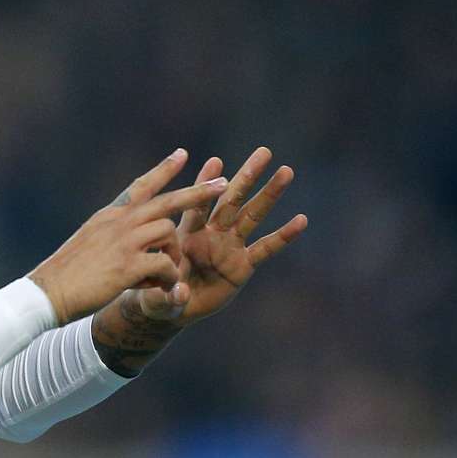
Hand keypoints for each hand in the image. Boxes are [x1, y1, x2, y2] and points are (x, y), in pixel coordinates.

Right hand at [28, 149, 227, 324]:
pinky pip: (164, 265)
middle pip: (166, 200)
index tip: (183, 154)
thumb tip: (128, 233)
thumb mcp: (89, 241)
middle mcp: (119, 222)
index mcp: (110, 215)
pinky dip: (167, 277)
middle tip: (223, 184)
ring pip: (168, 233)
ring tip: (165, 273)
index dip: (163, 170)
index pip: (141, 186)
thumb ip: (111, 233)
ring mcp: (124, 242)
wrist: (47, 291)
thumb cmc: (67, 273)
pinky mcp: (128, 266)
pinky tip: (157, 288)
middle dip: (197, 192)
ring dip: (174, 254)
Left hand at [138, 146, 307, 324]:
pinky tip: (301, 220)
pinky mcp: (242, 265)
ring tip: (286, 171)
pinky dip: (283, 236)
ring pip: (251, 216)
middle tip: (263, 152)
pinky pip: (265, 248)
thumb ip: (170, 292)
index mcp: (185, 232)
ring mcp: (228, 247)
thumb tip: (181, 294)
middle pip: (231, 200)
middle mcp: (210, 233)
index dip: (205, 185)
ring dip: (269, 194)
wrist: (169, 305)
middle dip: (247, 176)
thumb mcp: (157, 290)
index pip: (197, 206)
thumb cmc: (155, 289)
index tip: (215, 162)